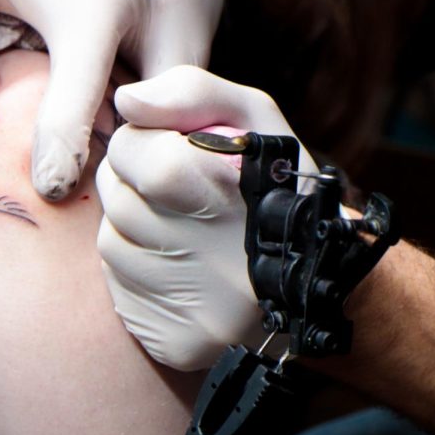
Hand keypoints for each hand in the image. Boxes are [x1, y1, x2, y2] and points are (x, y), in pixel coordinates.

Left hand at [96, 66, 317, 370]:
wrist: (320, 277)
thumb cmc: (280, 183)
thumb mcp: (255, 117)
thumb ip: (190, 92)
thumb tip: (126, 101)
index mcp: (224, 194)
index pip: (132, 152)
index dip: (142, 144)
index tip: (172, 150)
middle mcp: (207, 261)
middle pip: (116, 197)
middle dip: (135, 182)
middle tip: (179, 190)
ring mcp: (191, 310)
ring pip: (113, 244)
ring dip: (135, 226)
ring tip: (185, 228)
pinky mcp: (175, 342)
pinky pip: (121, 290)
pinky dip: (139, 270)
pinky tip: (180, 266)